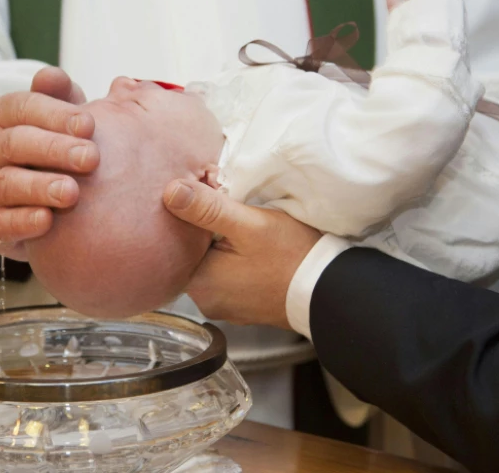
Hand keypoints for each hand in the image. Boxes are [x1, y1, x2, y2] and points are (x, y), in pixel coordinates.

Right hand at [0, 67, 98, 260]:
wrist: (42, 199)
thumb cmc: (56, 148)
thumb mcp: (62, 119)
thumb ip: (60, 96)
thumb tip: (51, 76)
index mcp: (1, 116)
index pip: (23, 107)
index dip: (56, 114)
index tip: (90, 125)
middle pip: (15, 143)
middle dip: (54, 149)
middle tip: (91, 158)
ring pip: (5, 184)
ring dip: (40, 187)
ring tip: (72, 192)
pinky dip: (23, 222)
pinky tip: (48, 221)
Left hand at [163, 179, 320, 328]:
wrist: (328, 291)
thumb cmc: (292, 257)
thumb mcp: (249, 225)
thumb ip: (207, 209)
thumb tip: (170, 192)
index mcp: (199, 283)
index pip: (176, 242)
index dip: (190, 217)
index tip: (210, 199)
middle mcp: (205, 301)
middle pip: (193, 254)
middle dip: (207, 230)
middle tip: (230, 208)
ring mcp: (224, 306)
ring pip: (211, 263)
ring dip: (221, 244)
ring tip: (242, 226)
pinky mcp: (242, 306)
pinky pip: (228, 276)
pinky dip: (235, 260)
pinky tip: (251, 248)